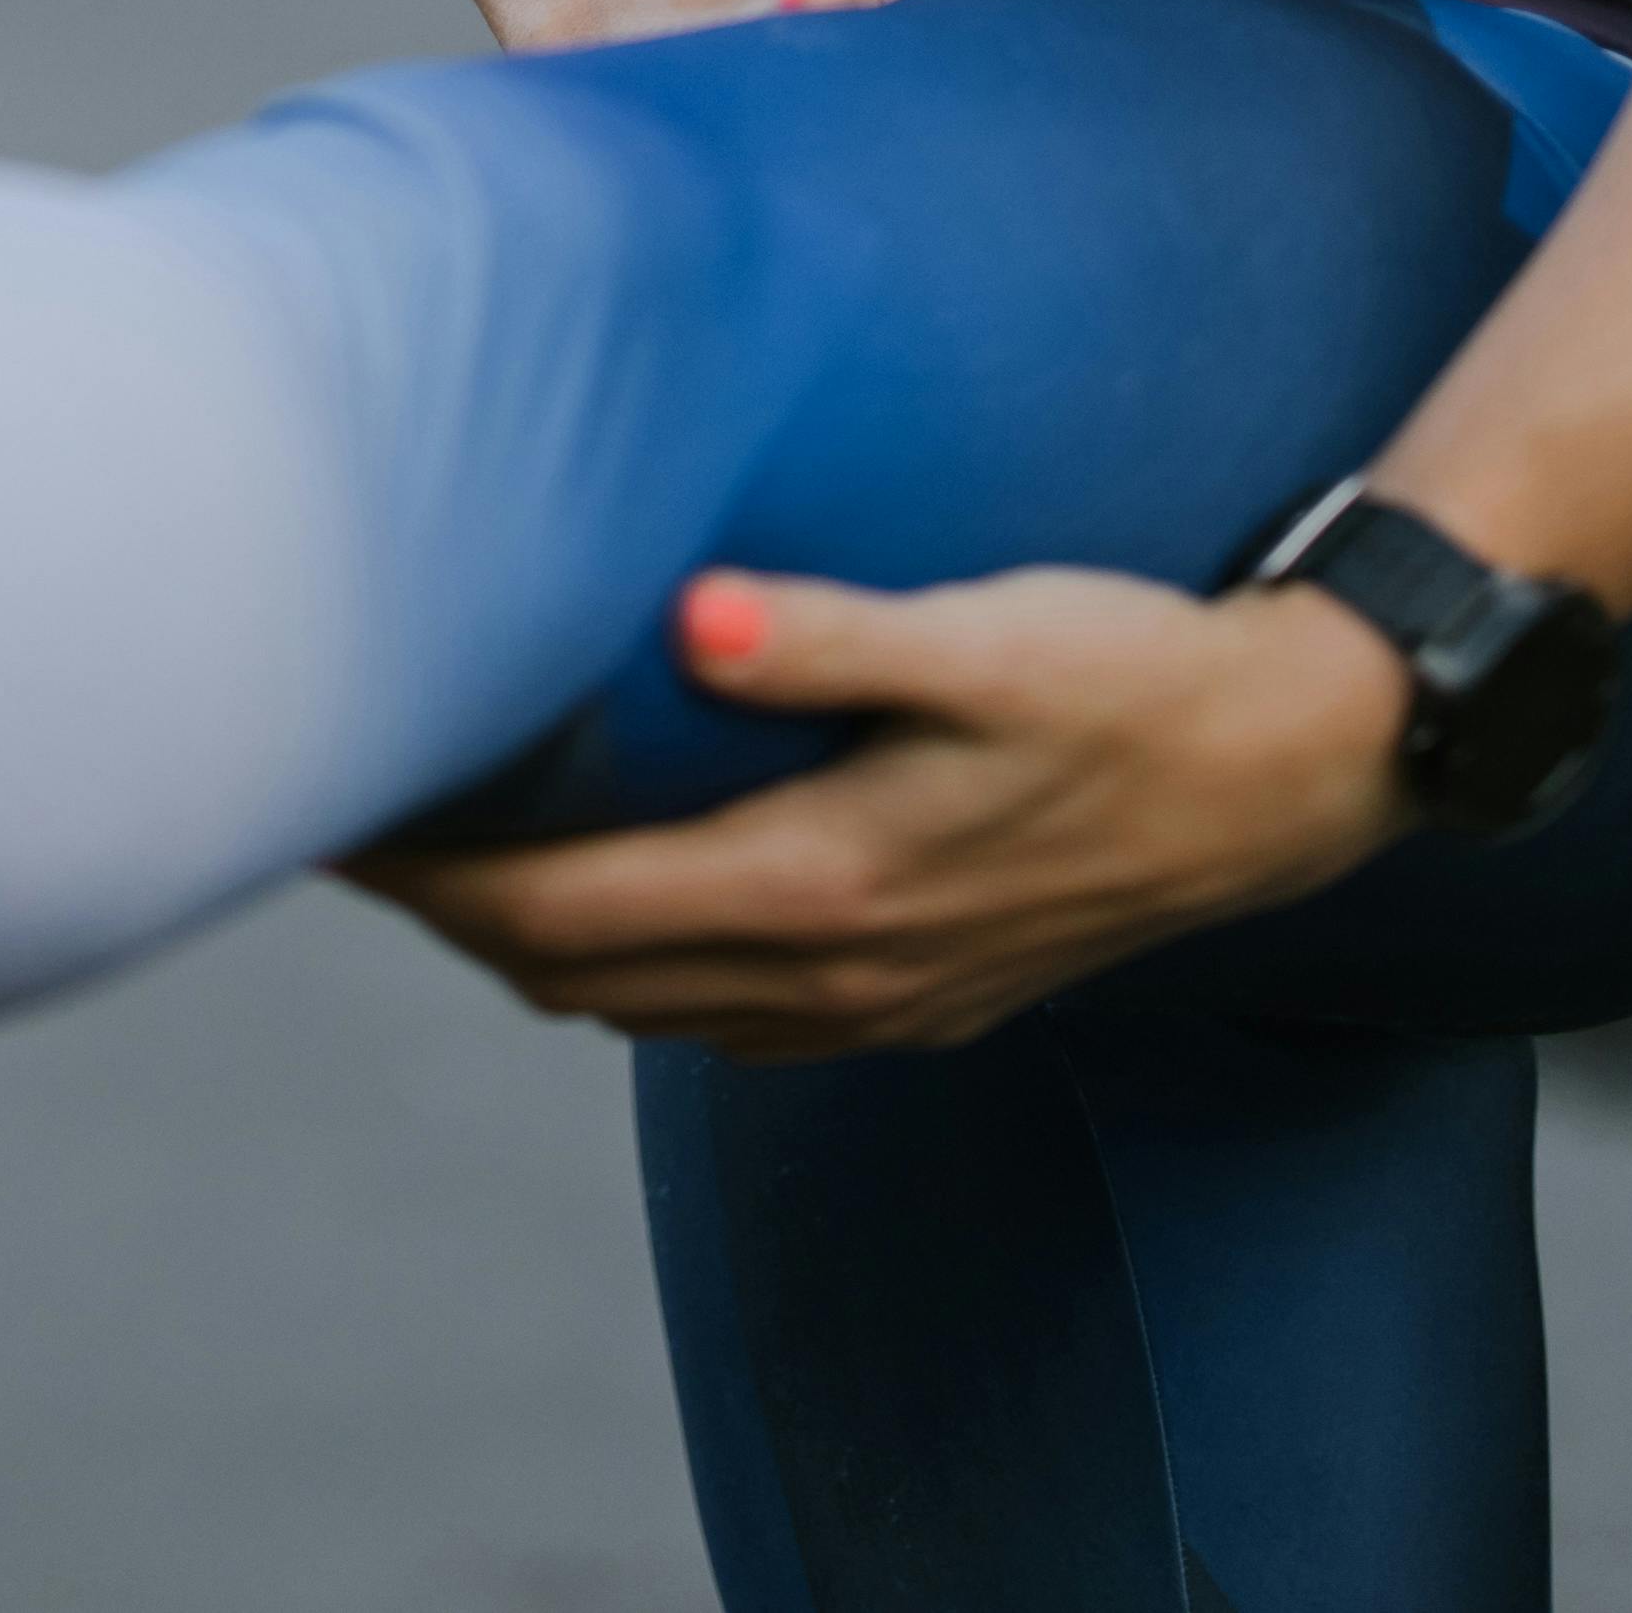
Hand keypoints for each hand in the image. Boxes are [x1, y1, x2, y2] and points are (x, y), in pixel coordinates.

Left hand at [350, 567, 1412, 1055]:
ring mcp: (879, 1001)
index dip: (441, 872)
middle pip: (578, 972)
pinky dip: (637, 967)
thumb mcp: (992, 637)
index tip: (342, 805)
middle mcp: (835, 973)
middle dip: (455, 905)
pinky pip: (726, 1018)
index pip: (568, 908)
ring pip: (644, 1006)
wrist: (1290, 773)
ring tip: (450, 849)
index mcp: (827, 886)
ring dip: (536, 940)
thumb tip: (690, 614)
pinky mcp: (920, 993)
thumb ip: (836, 634)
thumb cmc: (1134, 678)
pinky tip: (618, 895)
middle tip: (352, 812)